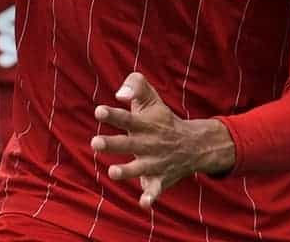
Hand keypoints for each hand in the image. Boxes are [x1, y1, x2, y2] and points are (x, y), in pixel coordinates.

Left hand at [91, 72, 234, 209]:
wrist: (194, 145)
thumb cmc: (162, 119)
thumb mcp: (152, 98)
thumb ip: (135, 86)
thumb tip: (120, 94)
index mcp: (144, 124)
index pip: (127, 118)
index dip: (113, 115)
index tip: (99, 111)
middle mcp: (149, 144)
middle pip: (128, 144)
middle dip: (111, 144)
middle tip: (95, 143)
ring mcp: (155, 163)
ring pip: (139, 169)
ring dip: (127, 171)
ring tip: (113, 172)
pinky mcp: (160, 180)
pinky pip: (156, 190)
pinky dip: (151, 197)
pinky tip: (144, 203)